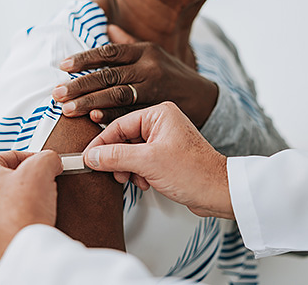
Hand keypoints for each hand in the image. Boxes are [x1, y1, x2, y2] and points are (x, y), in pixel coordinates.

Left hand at [0, 150, 62, 265]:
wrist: (22, 248)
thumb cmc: (23, 211)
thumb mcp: (42, 167)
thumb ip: (48, 156)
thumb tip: (52, 161)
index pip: (10, 155)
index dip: (33, 158)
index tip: (46, 165)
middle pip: (7, 177)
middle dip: (28, 180)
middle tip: (44, 184)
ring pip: (7, 199)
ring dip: (24, 199)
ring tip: (39, 204)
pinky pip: (7, 220)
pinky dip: (20, 218)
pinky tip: (32, 220)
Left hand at [53, 25, 217, 126]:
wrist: (203, 98)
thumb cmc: (172, 74)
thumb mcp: (154, 53)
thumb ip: (128, 43)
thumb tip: (106, 28)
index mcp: (145, 51)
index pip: (109, 52)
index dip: (84, 59)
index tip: (63, 66)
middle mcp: (149, 68)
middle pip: (108, 76)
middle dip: (80, 85)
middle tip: (58, 94)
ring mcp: (154, 90)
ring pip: (117, 95)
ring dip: (90, 102)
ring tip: (68, 109)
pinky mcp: (157, 110)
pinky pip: (130, 113)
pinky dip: (112, 117)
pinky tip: (94, 119)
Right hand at [83, 102, 233, 218]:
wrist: (219, 193)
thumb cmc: (195, 172)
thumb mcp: (148, 162)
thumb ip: (116, 157)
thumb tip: (92, 156)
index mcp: (159, 115)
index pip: (118, 125)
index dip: (102, 143)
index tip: (89, 157)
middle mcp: (161, 124)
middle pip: (123, 139)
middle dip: (117, 159)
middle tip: (113, 172)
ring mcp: (163, 140)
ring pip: (130, 152)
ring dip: (128, 168)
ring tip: (134, 179)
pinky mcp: (165, 155)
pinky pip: (141, 161)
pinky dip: (138, 173)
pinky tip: (145, 182)